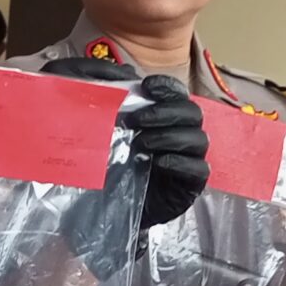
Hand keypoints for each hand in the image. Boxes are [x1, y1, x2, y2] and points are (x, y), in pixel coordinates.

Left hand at [41, 59, 207, 226]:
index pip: (176, 94)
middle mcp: (176, 136)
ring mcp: (185, 162)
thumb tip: (117, 73)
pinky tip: (158, 162)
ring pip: (198, 138)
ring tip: (142, 143)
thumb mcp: (87, 126)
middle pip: (192, 112)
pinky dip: (181, 162)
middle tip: (137, 120)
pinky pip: (199, 170)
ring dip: (171, 135)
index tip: (147, 86)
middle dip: (167, 112)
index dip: (167, 87)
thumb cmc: (94, 165)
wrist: (92, 212)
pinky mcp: (187, 188)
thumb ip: (95, 93)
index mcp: (158, 118)